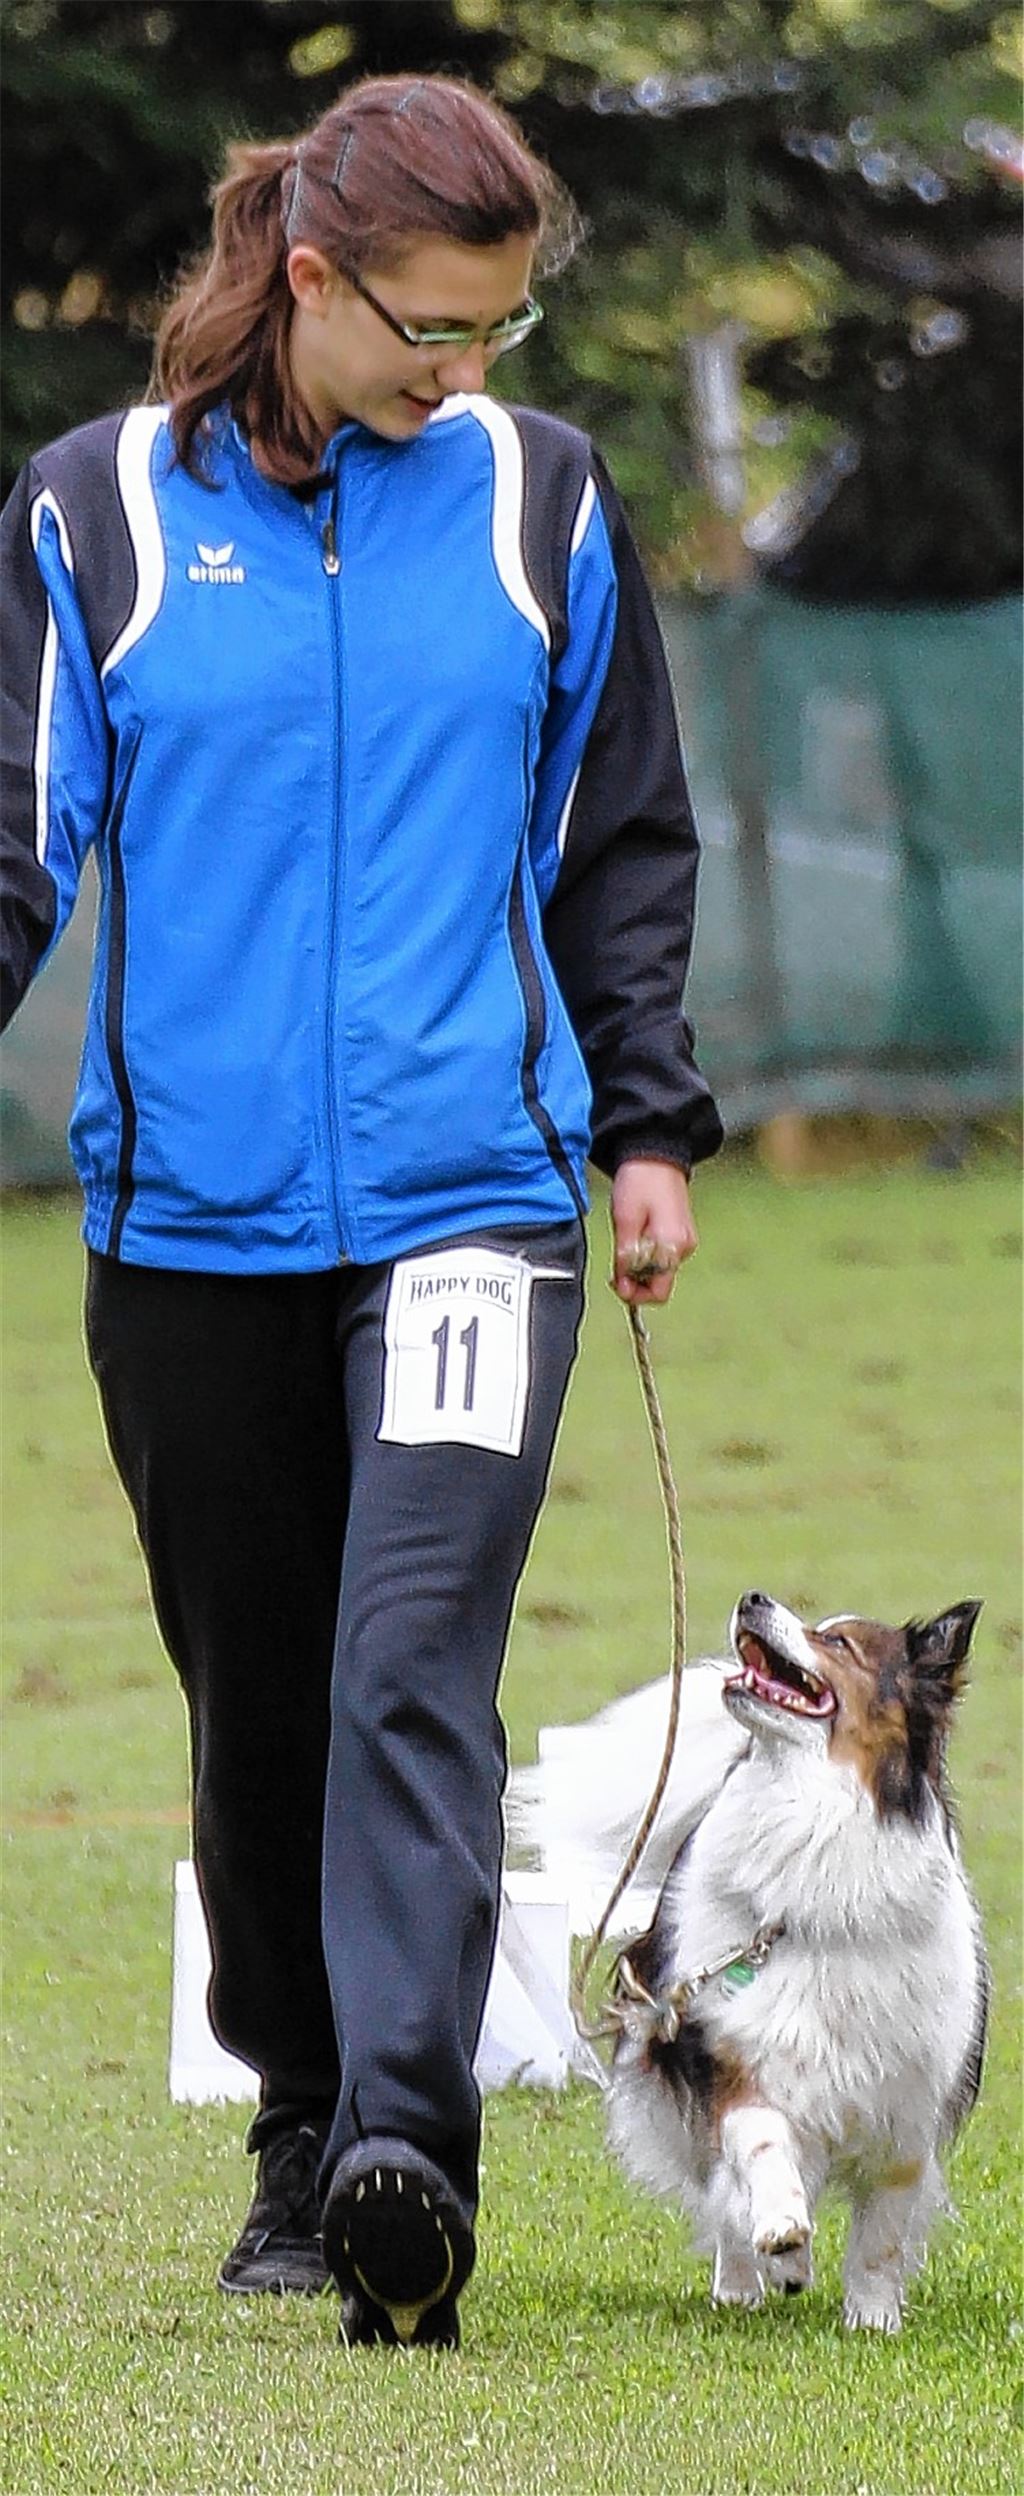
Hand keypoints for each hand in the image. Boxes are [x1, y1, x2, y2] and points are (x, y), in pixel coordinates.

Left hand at [610, 1158, 697, 1305]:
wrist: (655, 1154)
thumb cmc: (639, 1181)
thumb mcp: (624, 1220)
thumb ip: (625, 1256)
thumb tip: (625, 1284)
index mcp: (672, 1245)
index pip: (659, 1291)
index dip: (635, 1293)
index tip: (616, 1282)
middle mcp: (684, 1247)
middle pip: (660, 1283)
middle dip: (636, 1280)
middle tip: (616, 1265)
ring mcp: (685, 1241)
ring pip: (660, 1270)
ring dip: (640, 1266)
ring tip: (625, 1241)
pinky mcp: (681, 1234)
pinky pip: (663, 1256)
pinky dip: (647, 1255)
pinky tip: (636, 1236)